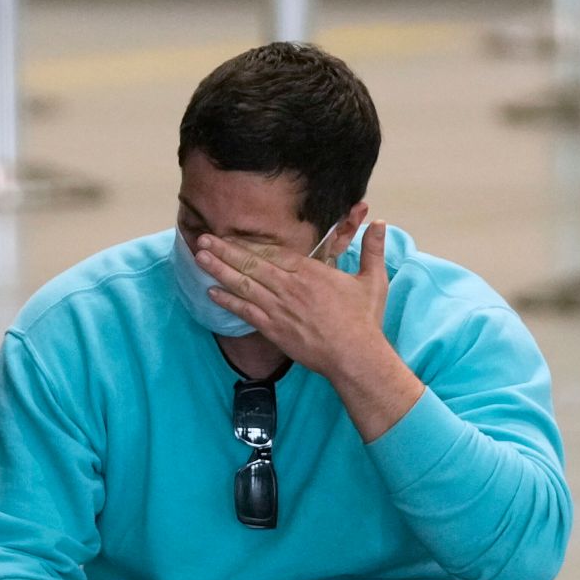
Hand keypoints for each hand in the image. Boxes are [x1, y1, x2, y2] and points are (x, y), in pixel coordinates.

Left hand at [196, 215, 423, 440]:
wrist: (355, 356)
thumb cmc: (364, 320)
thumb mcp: (373, 280)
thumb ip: (372, 249)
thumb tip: (381, 222)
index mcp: (311, 272)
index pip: (274, 251)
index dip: (250, 242)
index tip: (232, 233)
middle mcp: (290, 286)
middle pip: (252, 263)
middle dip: (225, 250)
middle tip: (202, 238)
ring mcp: (280, 308)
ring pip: (243, 284)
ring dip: (219, 270)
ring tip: (199, 257)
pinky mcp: (274, 329)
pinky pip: (246, 312)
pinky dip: (228, 302)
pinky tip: (211, 292)